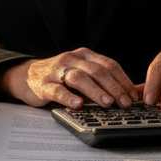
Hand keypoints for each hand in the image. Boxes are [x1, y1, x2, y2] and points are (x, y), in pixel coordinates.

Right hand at [0, 47, 140, 108]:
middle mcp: (72, 59)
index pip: (109, 65)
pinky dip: (69, 98)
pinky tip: (78, 105)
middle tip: (124, 103)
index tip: (133, 96)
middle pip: (97, 71)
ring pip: (79, 78)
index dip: (123, 81)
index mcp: (85, 55)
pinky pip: (57, 90)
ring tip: (107, 103)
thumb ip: (101, 81)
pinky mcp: (44, 84)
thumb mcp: (82, 73)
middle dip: (114, 88)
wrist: (26, 76)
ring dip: (95, 91)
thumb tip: (130, 93)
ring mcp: (57, 71)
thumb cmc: (59, 77)